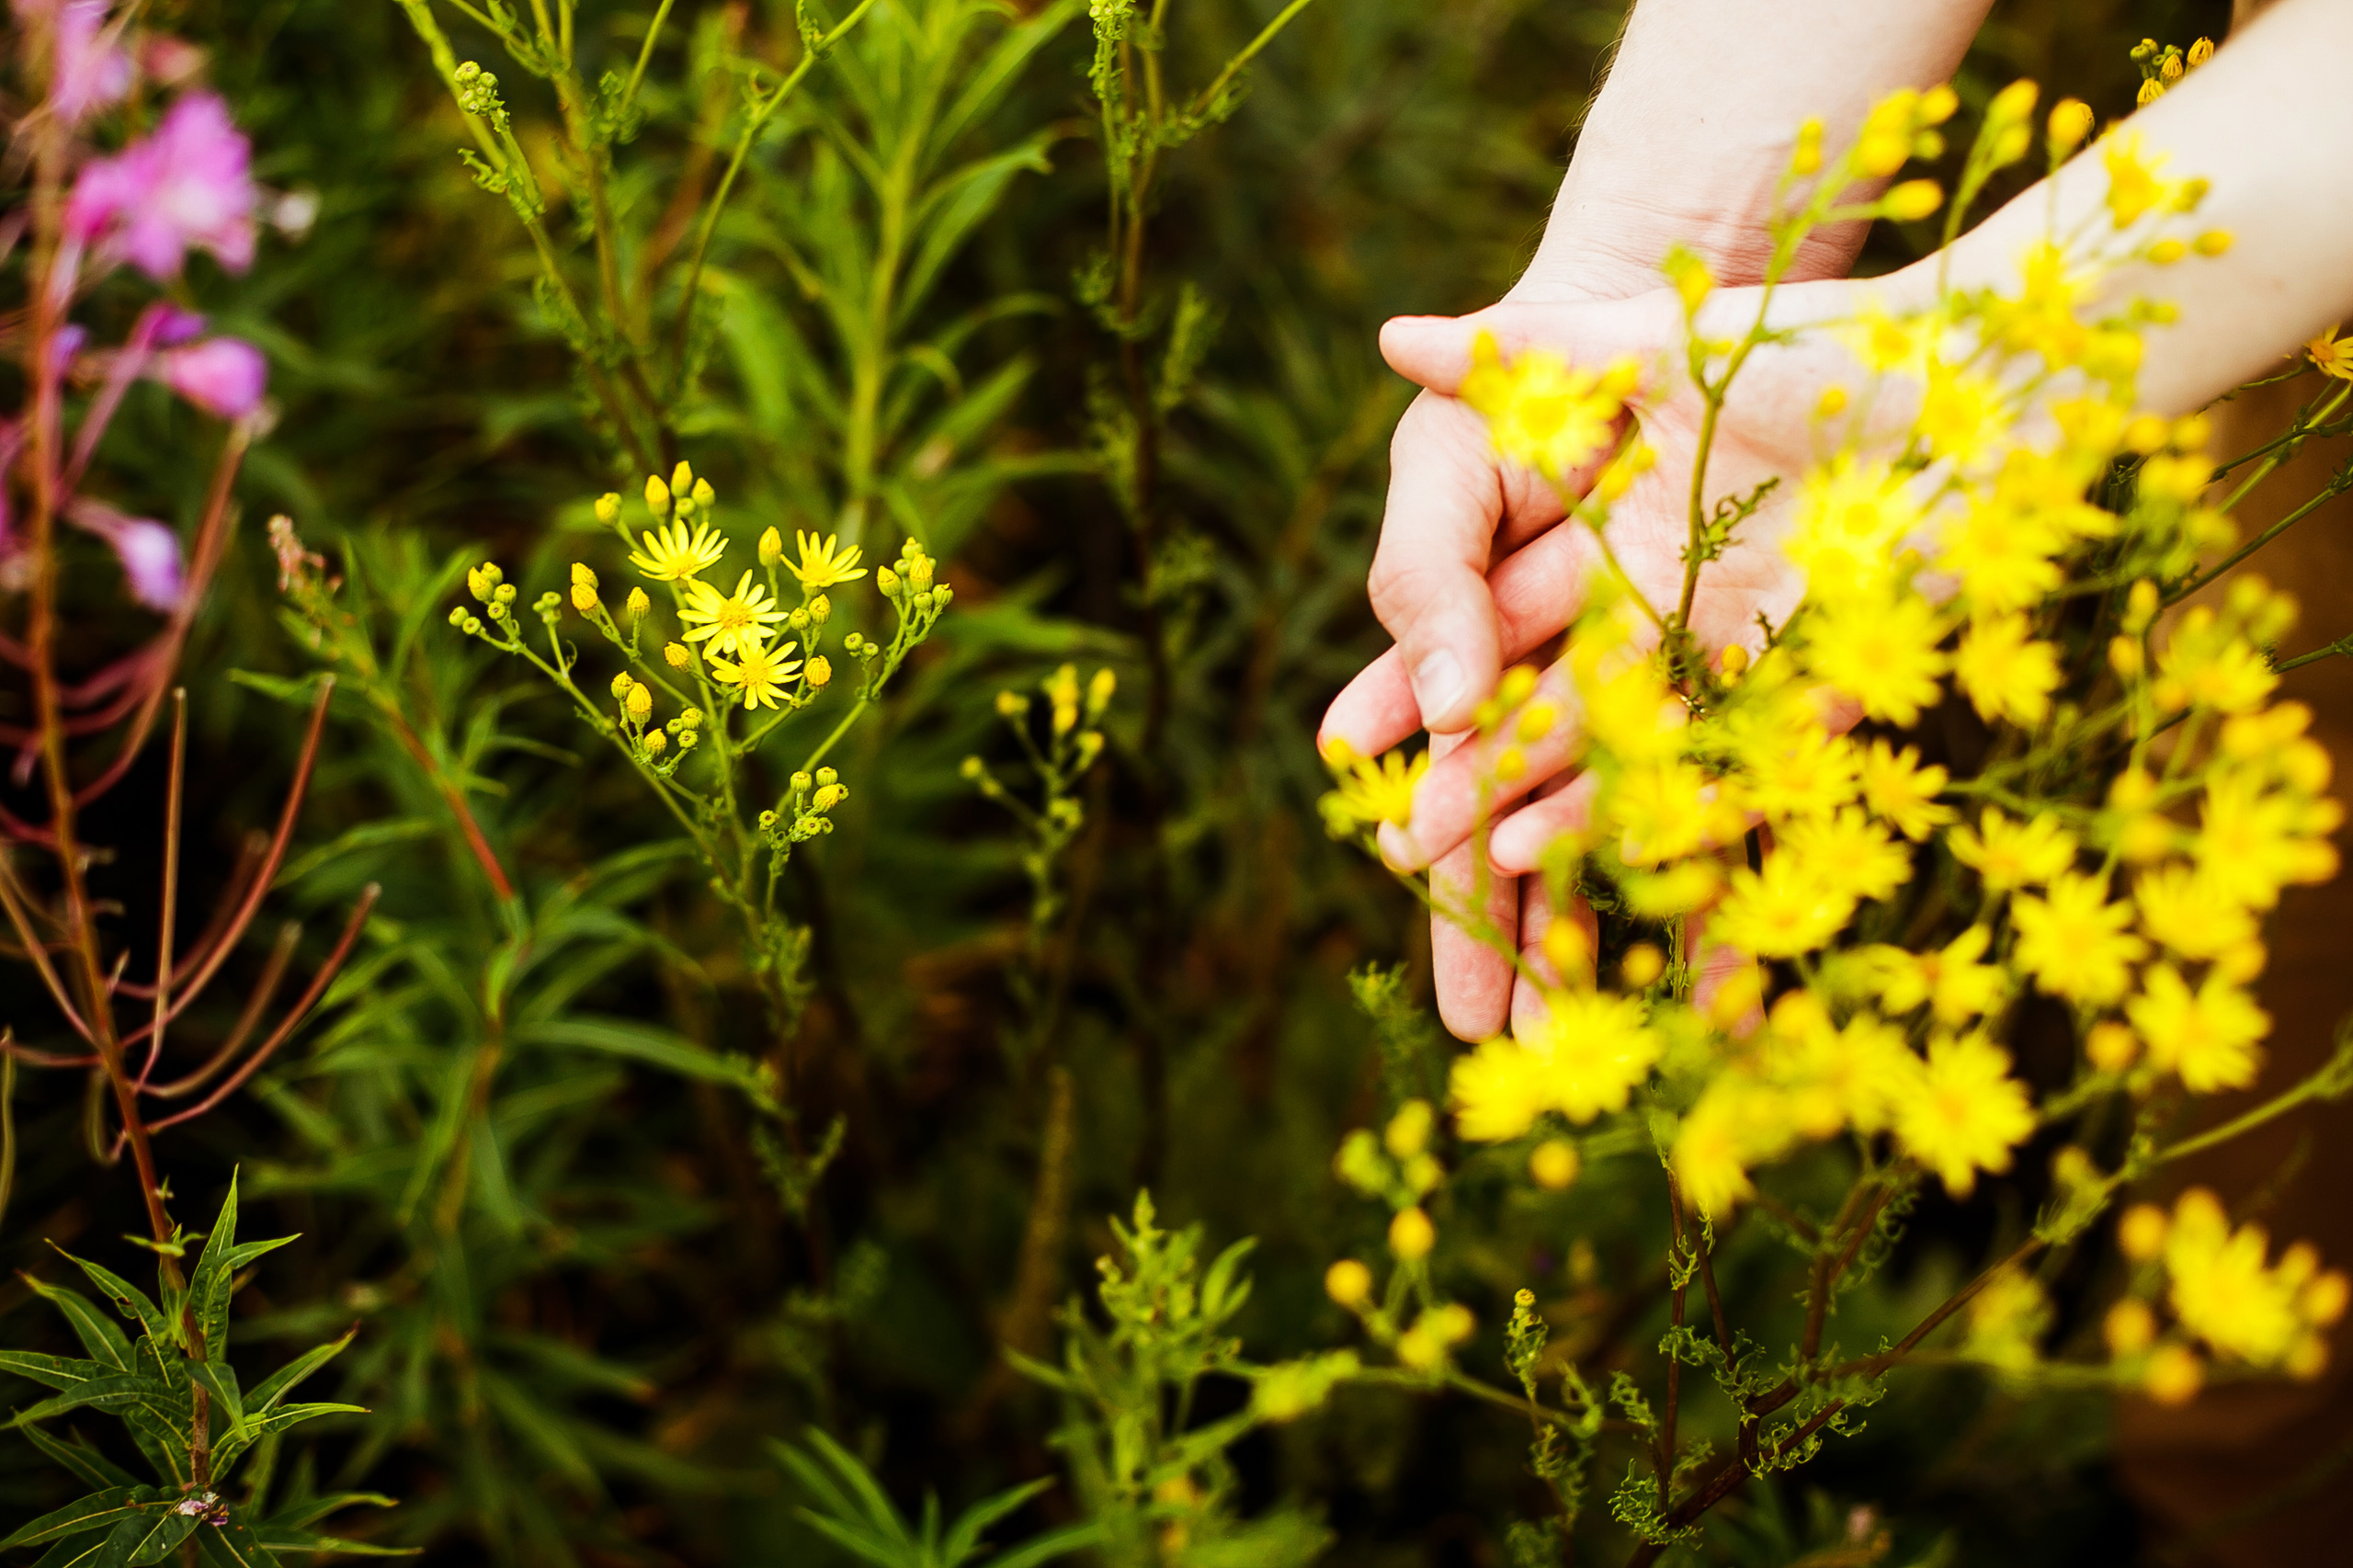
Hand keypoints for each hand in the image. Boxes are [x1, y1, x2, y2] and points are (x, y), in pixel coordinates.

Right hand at [1320, 279, 1864, 1037]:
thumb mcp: (1630, 340)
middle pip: (1527, 745)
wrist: (1941, 373)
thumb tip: (1391, 335)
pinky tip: (1676, 948)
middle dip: (1465, 822)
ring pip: (1618, 794)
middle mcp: (1627, 634)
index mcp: (1569, 560)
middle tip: (1403, 879)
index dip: (1404, 693)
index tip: (1339, 746)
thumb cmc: (1766, 344)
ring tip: (1511, 966)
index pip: (1465, 646)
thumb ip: (1517, 351)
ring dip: (1566, 874)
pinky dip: (1709, 867)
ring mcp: (1711, 678)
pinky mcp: (1807, 709)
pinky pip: (1747, 806)